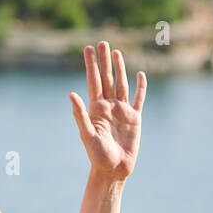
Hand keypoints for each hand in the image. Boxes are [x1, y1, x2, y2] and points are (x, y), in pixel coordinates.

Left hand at [70, 41, 145, 181]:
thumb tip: (71, 94)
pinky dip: (141, 87)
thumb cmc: (97, 156)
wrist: (113, 170)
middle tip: (102, 42)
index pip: (93, 81)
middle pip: (107, 78)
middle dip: (104, 61)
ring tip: (116, 52)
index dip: (91, 65)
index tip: (88, 48)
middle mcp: (109, 107)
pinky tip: (140, 74)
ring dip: (119, 68)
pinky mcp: (135, 119)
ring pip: (122, 84)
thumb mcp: (86, 135)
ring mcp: (122, 111)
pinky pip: (139, 99)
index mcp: (96, 109)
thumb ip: (80, 114)